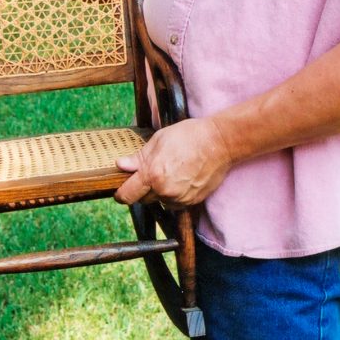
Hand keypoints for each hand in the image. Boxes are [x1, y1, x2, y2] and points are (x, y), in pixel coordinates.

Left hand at [114, 117, 231, 207]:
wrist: (219, 142)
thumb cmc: (189, 136)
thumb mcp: (159, 140)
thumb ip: (139, 157)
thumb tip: (121, 165)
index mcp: (153, 175)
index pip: (128, 195)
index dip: (121, 193)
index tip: (120, 190)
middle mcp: (165, 191)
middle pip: (142, 199)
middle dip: (142, 189)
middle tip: (149, 172)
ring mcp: (180, 199)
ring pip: (159, 201)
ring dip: (159, 192)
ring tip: (170, 171)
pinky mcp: (192, 202)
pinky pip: (175, 202)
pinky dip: (173, 194)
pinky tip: (180, 177)